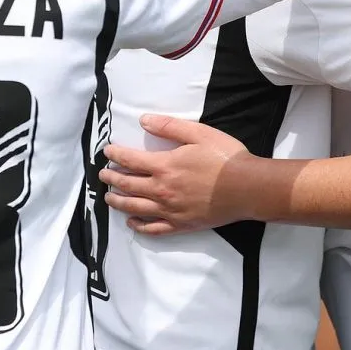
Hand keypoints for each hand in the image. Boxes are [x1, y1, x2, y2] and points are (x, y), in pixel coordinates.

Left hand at [100, 115, 256, 233]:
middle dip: (112, 178)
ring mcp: (170, 210)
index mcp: (164, 166)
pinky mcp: (181, 224)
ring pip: (135, 208)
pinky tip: (132, 223)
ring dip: (118, 202)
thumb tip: (144, 120)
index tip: (107, 152)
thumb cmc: (225, 157)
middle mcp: (162, 190)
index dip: (116, 154)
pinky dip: (139, 226)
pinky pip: (154, 229)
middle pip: (128, 185)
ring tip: (108, 198)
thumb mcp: (199, 133)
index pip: (131, 160)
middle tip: (103, 175)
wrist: (247, 188)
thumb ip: (170, 126)